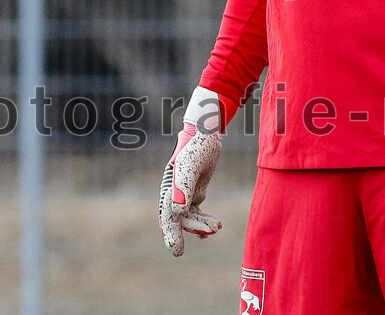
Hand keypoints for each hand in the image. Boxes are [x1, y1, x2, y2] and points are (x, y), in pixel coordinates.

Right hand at [159, 88, 223, 256]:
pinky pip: (196, 212)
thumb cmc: (198, 146)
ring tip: (217, 227)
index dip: (171, 234)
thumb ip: (184, 186)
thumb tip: (178, 210)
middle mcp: (174, 192)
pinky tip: (213, 226)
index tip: (177, 251)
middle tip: (202, 238)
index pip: (167, 215)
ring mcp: (184, 193)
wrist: (207, 132)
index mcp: (169, 187)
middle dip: (189, 231)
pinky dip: (203, 221)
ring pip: (188, 218)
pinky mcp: (194, 191)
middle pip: (178, 220)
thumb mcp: (191, 165)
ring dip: (200, 225)